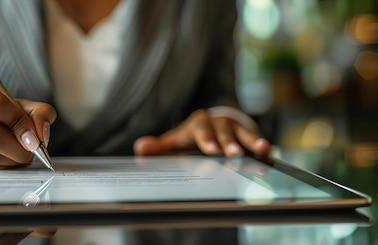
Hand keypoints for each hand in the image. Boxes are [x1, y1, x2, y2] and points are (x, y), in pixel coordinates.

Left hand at [133, 109, 271, 156]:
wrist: (213, 127)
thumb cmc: (192, 138)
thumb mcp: (176, 141)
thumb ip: (159, 147)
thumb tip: (140, 148)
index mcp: (199, 123)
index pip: (202, 129)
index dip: (207, 139)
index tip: (210, 150)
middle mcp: (220, 122)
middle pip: (225, 132)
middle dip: (230, 143)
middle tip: (233, 154)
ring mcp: (237, 129)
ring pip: (245, 134)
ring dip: (253, 142)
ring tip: (262, 151)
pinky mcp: (251, 137)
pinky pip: (258, 142)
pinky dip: (264, 148)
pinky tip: (271, 155)